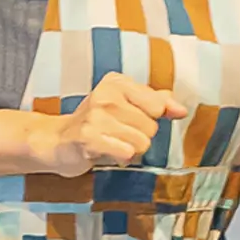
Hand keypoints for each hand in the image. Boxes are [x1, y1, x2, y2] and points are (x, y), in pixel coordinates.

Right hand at [28, 73, 186, 175]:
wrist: (57, 140)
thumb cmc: (97, 122)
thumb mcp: (126, 105)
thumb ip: (156, 103)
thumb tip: (181, 110)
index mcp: (117, 82)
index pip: (158, 105)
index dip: (151, 118)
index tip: (133, 120)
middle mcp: (106, 95)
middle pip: (151, 126)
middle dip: (139, 136)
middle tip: (117, 134)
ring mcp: (95, 115)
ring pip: (142, 142)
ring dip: (130, 149)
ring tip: (111, 143)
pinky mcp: (88, 137)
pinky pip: (127, 152)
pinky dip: (121, 157)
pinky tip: (105, 152)